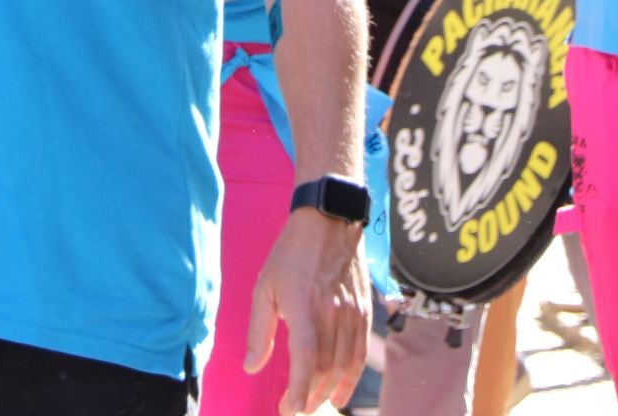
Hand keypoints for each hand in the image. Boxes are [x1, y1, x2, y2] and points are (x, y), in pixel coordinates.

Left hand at [246, 208, 370, 414]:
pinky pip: (361, 352)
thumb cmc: (290, 254)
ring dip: (329, 391)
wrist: (329, 221)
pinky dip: (352, 377)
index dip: (298, 387)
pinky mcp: (365, 311)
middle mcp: (333, 312)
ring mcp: (353, 313)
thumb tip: (252, 367)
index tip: (289, 409)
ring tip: (313, 406)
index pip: (306, 356)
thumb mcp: (264, 287)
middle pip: (325, 367)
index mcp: (304, 306)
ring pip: (345, 364)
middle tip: (293, 409)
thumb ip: (258, 331)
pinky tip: (340, 392)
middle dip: (309, 395)